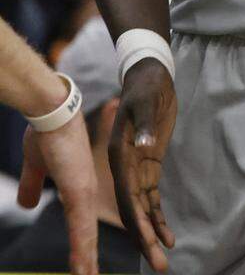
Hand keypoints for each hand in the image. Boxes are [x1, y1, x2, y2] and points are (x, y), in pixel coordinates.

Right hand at [19, 116, 98, 274]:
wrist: (50, 111)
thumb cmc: (46, 133)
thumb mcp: (36, 165)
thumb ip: (33, 184)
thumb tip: (27, 204)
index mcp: (78, 188)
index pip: (81, 226)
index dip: (83, 249)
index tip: (86, 271)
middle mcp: (86, 193)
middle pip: (87, 236)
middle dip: (90, 263)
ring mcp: (85, 192)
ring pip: (86, 237)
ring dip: (87, 263)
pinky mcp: (79, 190)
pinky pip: (81, 227)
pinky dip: (82, 250)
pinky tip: (84, 270)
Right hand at [111, 58, 177, 271]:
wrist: (149, 75)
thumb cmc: (147, 87)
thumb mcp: (147, 102)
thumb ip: (147, 124)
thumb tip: (147, 145)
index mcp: (121, 156)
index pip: (128, 195)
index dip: (136, 219)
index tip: (147, 242)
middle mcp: (125, 167)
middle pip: (134, 208)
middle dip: (145, 237)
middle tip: (160, 264)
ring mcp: (137, 168)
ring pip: (143, 207)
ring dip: (153, 231)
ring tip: (164, 257)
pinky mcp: (148, 165)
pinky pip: (151, 196)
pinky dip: (158, 215)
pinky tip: (167, 234)